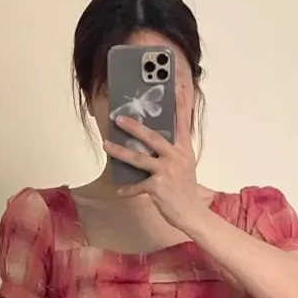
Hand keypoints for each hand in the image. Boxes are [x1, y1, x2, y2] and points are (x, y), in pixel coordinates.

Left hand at [104, 112, 203, 231]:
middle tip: (118, 118)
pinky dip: (128, 189)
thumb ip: (173, 150)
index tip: (175, 84)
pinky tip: (119, 190)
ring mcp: (167, 171)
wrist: (191, 213)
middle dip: (134, 127)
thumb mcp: (185, 163)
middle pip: (153, 137)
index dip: (180, 102)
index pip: (183, 121)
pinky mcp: (158, 187)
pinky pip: (137, 186)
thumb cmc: (185, 188)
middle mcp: (176, 157)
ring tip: (106, 145)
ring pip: (139, 159)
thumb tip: (154, 140)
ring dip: (120, 151)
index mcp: (184, 149)